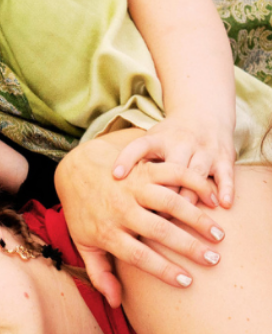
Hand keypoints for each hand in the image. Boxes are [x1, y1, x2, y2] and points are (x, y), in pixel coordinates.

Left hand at [56, 134, 222, 306]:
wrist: (75, 171)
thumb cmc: (84, 213)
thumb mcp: (84, 243)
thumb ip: (99, 273)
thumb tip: (115, 302)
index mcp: (106, 231)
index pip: (138, 256)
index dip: (163, 270)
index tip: (187, 282)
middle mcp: (120, 208)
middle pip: (159, 230)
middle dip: (189, 247)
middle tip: (213, 260)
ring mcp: (132, 186)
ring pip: (170, 201)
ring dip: (197, 218)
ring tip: (218, 234)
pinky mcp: (143, 168)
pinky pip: (173, 174)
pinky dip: (195, 184)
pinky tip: (213, 200)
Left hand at [111, 113, 234, 208]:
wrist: (203, 112)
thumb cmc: (168, 137)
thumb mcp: (148, 141)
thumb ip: (132, 161)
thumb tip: (107, 185)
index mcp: (156, 140)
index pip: (138, 147)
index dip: (126, 159)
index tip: (115, 176)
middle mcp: (179, 143)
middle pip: (172, 169)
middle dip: (167, 194)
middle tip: (159, 221)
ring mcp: (203, 149)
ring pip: (198, 173)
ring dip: (195, 196)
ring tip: (192, 220)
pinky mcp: (224, 156)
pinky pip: (226, 174)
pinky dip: (226, 189)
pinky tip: (223, 206)